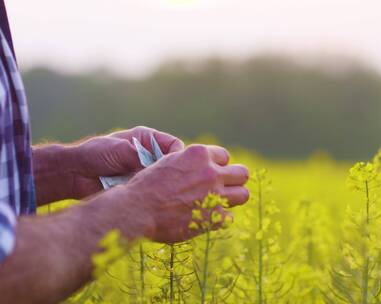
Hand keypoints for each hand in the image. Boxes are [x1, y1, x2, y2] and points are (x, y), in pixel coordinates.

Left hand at [68, 126, 184, 198]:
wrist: (75, 173)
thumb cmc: (95, 154)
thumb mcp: (120, 150)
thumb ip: (140, 157)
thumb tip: (158, 170)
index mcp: (147, 139)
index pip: (173, 145)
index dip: (177, 155)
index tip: (174, 166)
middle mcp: (148, 155)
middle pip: (171, 164)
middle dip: (172, 172)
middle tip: (168, 182)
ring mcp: (144, 172)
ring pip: (163, 180)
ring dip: (161, 186)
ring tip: (156, 192)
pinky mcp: (138, 187)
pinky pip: (152, 192)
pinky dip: (152, 195)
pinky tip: (150, 200)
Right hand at [113, 144, 249, 242]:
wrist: (137, 209)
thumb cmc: (145, 187)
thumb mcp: (166, 162)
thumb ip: (186, 162)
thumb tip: (194, 166)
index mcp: (198, 154)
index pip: (224, 156)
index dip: (217, 166)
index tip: (209, 174)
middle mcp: (211, 172)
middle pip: (242, 173)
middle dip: (234, 180)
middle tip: (222, 189)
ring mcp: (215, 194)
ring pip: (243, 194)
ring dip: (233, 199)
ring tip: (219, 205)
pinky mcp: (214, 217)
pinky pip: (229, 218)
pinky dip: (218, 220)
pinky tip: (204, 220)